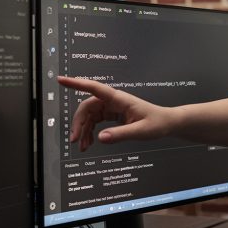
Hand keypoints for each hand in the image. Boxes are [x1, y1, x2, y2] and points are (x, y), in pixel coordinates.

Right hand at [57, 76, 173, 149]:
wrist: (167, 123)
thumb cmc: (157, 123)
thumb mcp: (141, 131)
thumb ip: (121, 134)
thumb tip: (100, 138)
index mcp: (119, 99)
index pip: (94, 88)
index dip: (76, 84)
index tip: (61, 80)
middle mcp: (113, 101)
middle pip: (87, 107)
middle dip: (79, 122)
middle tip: (75, 140)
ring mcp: (111, 108)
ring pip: (90, 116)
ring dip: (83, 130)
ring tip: (82, 147)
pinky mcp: (112, 115)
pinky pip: (95, 121)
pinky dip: (90, 131)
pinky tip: (90, 142)